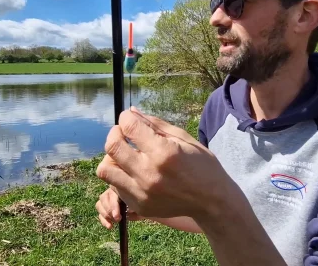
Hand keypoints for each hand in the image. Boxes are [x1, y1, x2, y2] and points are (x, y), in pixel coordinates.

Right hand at [95, 187, 143, 228]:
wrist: (146, 207)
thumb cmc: (144, 203)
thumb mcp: (142, 204)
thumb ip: (135, 207)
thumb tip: (127, 212)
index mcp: (121, 187)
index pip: (112, 193)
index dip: (113, 205)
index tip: (117, 216)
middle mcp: (113, 191)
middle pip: (103, 198)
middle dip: (109, 210)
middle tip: (117, 220)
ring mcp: (108, 200)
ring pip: (99, 204)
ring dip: (105, 215)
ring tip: (114, 222)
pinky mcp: (106, 209)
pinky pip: (100, 213)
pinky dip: (103, 220)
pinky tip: (110, 226)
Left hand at [96, 106, 234, 220]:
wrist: (212, 201)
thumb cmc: (202, 165)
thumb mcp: (184, 138)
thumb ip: (155, 124)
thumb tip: (131, 111)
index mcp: (164, 152)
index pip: (129, 127)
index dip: (126, 117)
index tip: (130, 118)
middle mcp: (149, 173)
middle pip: (112, 147)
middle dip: (115, 133)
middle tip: (124, 134)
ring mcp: (142, 193)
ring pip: (105, 170)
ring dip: (113, 157)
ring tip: (126, 155)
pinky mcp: (140, 206)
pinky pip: (115, 187)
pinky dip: (120, 176)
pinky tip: (133, 172)